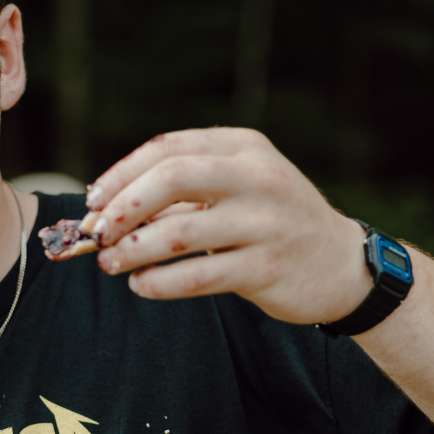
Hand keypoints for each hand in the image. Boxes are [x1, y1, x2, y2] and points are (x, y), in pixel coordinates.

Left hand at [86, 126, 371, 324]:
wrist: (340, 264)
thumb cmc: (272, 221)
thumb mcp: (238, 186)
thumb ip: (183, 190)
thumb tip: (105, 210)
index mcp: (244, 147)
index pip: (167, 148)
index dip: (121, 174)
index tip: (93, 201)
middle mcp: (258, 177)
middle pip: (171, 177)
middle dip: (123, 206)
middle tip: (98, 234)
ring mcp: (266, 222)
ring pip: (179, 232)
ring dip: (133, 250)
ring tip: (110, 263)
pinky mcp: (267, 267)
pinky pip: (199, 275)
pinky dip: (160, 283)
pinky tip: (140, 286)